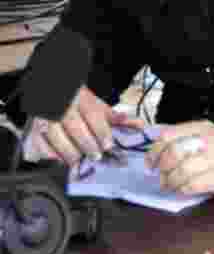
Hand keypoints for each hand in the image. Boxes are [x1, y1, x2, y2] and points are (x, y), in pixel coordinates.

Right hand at [24, 86, 144, 166]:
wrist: (56, 92)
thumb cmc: (80, 103)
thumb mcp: (98, 106)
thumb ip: (116, 118)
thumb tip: (139, 126)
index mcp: (81, 99)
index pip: (93, 115)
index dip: (101, 131)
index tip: (108, 145)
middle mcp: (63, 107)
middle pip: (74, 126)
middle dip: (86, 143)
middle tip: (96, 156)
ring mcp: (47, 117)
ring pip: (55, 135)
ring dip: (68, 151)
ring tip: (78, 161)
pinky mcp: (35, 127)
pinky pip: (40, 141)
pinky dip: (49, 153)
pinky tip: (59, 160)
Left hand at [144, 121, 213, 198]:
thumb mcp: (211, 135)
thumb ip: (189, 138)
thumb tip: (159, 151)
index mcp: (204, 128)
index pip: (169, 135)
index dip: (154, 150)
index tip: (151, 162)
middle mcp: (210, 140)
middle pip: (173, 154)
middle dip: (162, 168)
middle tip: (162, 175)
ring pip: (181, 172)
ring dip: (171, 182)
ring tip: (171, 185)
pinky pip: (192, 185)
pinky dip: (183, 189)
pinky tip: (184, 189)